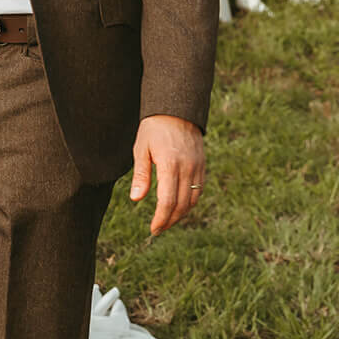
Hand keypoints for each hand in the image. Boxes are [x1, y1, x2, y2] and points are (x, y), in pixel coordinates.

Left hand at [129, 115, 204, 234]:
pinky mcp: (202, 165)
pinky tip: (179, 207)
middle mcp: (187, 168)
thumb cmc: (154, 129)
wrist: (176, 110)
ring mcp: (197, 167)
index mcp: (170, 165)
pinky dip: (190, 203)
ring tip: (167, 221)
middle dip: (170, 220)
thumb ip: (141, 175)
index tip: (153, 229)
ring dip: (181, 214)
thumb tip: (136, 199)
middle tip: (157, 229)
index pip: (168, 201)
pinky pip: (199, 190)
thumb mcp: (141, 149)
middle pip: (182, 205)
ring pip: (193, 200)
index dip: (161, 218)